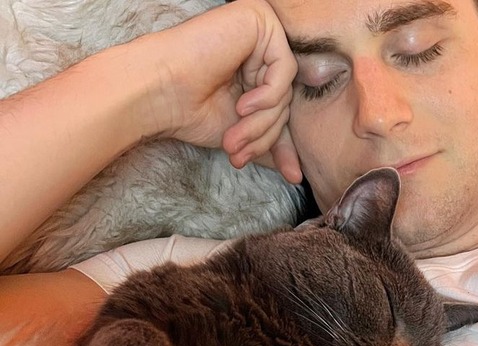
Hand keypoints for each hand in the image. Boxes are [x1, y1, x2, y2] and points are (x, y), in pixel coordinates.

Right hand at [133, 0, 301, 182]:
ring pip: (286, 90)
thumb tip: (299, 173)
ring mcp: (262, 30)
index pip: (284, 110)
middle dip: (265, 135)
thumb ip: (272, 143)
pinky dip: (267, 95)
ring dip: (261, 123)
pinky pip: (284, 69)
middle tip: (238, 152)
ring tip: (233, 138)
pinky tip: (242, 105)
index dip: (282, 143)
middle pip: (287, 101)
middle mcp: (262, 47)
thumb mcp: (244, 134)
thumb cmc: (191, 111)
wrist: (157, 92)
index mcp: (259, 70)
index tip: (287, 175)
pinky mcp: (259, 18)